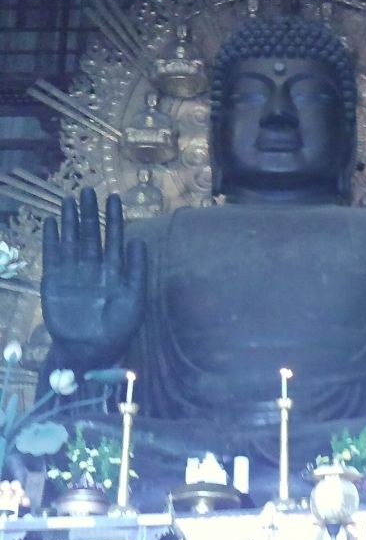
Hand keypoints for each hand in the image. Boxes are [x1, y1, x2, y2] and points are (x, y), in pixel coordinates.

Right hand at [41, 188, 146, 368]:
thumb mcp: (135, 298)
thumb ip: (137, 270)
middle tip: (89, 190)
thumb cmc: (118, 328)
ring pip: (72, 240)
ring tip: (70, 199)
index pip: (115, 238)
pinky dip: (52, 239)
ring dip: (71, 220)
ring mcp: (73, 273)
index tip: (115, 197)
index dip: (115, 218)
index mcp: (116, 271)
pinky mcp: (54, 281)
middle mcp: (94, 268)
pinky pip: (53, 255)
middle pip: (92, 234)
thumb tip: (139, 241)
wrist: (90, 349)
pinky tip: (52, 221)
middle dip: (91, 213)